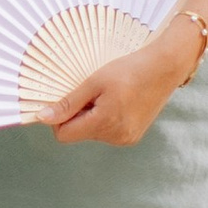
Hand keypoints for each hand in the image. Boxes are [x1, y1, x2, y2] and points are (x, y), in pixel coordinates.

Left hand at [48, 31, 191, 148]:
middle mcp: (115, 137)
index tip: (68, 98)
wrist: (164, 68)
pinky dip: (105, 118)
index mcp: (104, 124)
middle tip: (94, 91)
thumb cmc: (129, 70)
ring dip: (92, 115)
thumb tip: (43, 118)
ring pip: (92, 132)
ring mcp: (126, 138)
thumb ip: (68, 103)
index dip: (59, 117)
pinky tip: (118, 101)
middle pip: (78, 133)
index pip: (64, 135)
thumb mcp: (94, 82)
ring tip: (110, 95)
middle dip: (79, 114)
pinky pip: (107, 131)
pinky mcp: (133, 136)